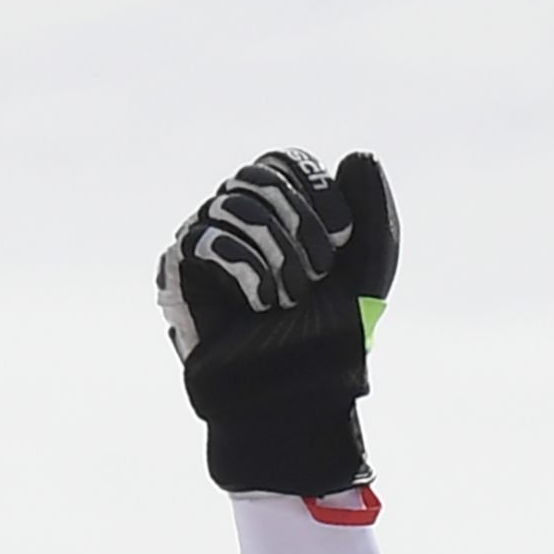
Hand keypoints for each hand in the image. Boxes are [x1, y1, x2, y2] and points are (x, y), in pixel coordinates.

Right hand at [157, 149, 398, 494]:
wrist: (301, 398)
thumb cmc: (333, 342)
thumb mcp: (369, 274)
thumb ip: (374, 215)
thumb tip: (359, 154)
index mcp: (279, 217)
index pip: (284, 163)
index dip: (320, 196)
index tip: (343, 245)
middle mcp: (236, 222)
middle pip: (258, 176)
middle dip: (304, 229)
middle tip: (317, 279)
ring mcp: (204, 243)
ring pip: (233, 203)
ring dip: (281, 257)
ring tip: (288, 300)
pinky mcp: (179, 272)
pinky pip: (208, 238)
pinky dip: (250, 273)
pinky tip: (258, 307)